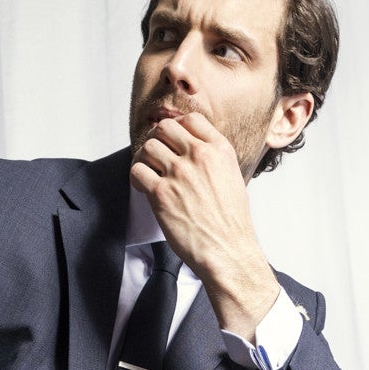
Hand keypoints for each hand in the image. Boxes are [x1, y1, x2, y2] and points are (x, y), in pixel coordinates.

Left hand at [129, 111, 279, 335]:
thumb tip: (193, 149)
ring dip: (145, 157)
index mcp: (219, 150)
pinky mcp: (161, 193)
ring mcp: (179, 173)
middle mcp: (199, 156)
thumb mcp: (232, 177)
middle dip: (158, 139)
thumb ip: (213, 159)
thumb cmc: (230, 222)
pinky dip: (137, 177)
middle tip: (157, 155)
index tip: (174, 140)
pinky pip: (137, 170)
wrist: (227, 250)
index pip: (191, 119)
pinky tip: (144, 186)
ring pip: (148, 147)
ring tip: (149, 171)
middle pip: (165, 128)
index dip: (178, 127)